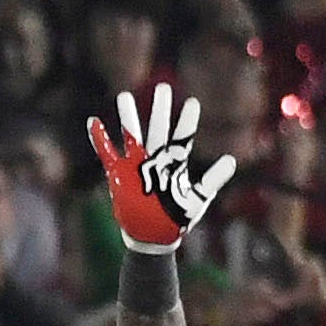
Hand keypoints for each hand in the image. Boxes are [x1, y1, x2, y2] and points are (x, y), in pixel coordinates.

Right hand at [87, 83, 236, 250]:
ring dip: (128, 117)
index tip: (192, 102)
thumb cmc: (176, 218)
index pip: (182, 139)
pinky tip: (94, 121)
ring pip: (132, 135)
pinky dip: (100, 139)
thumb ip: (212, 180)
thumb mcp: (197, 200)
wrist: (153, 237)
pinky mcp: (118, 175)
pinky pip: (107, 153)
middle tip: (164, 87)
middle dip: (160, 110)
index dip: (187, 122)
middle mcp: (155, 160)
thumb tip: (231, 159)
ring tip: (125, 96)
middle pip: (158, 130)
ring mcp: (136, 166)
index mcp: (175, 165)